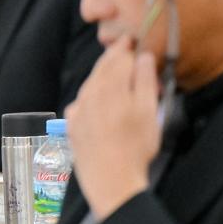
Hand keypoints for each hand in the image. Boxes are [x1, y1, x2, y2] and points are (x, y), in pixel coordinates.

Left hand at [63, 37, 161, 219]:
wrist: (111, 181)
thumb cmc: (136, 147)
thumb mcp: (150, 111)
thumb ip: (145, 80)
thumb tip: (142, 56)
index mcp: (110, 86)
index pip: (119, 56)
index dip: (128, 48)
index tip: (135, 42)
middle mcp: (89, 94)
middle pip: (102, 68)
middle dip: (115, 59)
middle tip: (127, 53)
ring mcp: (78, 111)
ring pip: (91, 84)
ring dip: (104, 77)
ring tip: (118, 77)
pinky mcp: (72, 127)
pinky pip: (82, 104)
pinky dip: (92, 98)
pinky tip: (101, 104)